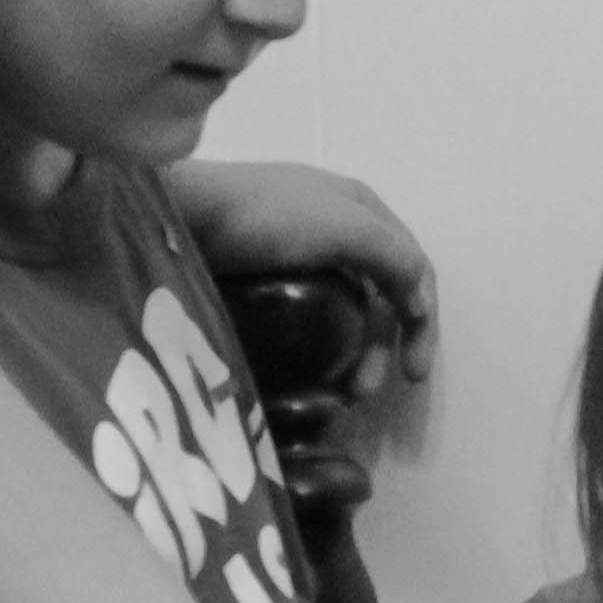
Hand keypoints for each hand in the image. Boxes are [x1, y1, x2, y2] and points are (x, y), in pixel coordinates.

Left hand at [163, 158, 438, 458]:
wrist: (180, 209)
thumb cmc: (264, 215)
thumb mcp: (344, 226)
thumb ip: (394, 259)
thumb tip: (420, 304)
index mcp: (363, 209)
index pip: (413, 269)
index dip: (422, 322)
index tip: (412, 374)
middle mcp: (338, 227)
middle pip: (379, 295)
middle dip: (381, 347)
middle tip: (362, 393)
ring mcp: (299, 250)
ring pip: (345, 310)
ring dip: (352, 353)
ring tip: (337, 392)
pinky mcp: (263, 273)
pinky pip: (308, 314)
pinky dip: (320, 344)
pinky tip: (309, 368)